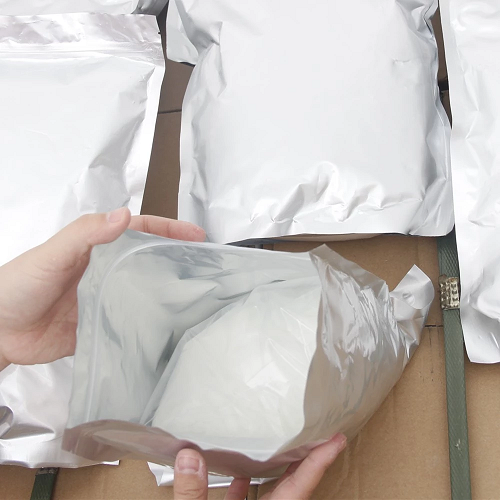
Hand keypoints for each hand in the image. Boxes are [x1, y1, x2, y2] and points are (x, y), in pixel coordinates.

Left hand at [0, 207, 204, 370]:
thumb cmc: (19, 284)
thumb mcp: (53, 253)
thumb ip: (86, 234)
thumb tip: (123, 215)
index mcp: (98, 248)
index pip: (141, 231)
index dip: (169, 230)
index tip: (197, 235)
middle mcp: (107, 271)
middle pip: (148, 260)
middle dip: (177, 259)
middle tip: (205, 268)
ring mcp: (107, 299)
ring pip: (145, 291)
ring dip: (168, 291)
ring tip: (196, 297)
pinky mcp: (103, 326)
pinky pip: (132, 322)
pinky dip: (150, 323)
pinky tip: (167, 327)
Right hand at [173, 434, 346, 499]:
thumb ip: (193, 497)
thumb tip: (189, 457)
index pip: (299, 488)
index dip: (319, 462)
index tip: (337, 440)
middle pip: (292, 490)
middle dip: (304, 462)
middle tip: (313, 434)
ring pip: (272, 499)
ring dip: (276, 474)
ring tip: (280, 446)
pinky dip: (245, 490)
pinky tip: (237, 475)